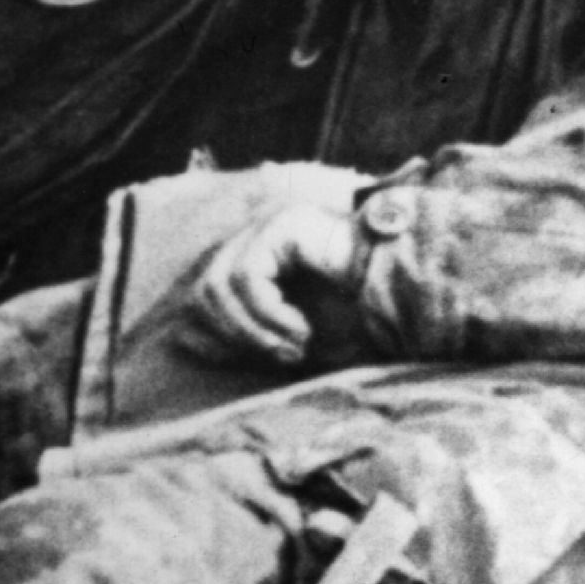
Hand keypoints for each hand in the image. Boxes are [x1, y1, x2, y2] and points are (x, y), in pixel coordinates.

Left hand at [186, 182, 361, 367]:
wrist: (402, 302)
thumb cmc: (352, 321)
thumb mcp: (286, 336)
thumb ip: (241, 333)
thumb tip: (182, 336)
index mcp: (253, 259)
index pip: (200, 291)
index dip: (204, 331)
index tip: (227, 358)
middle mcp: (255, 236)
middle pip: (203, 290)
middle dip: (233, 335)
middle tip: (281, 358)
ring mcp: (267, 225)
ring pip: (220, 285)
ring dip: (255, 330)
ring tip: (294, 348)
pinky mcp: (283, 225)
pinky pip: (249, 277)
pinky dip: (270, 315)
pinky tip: (302, 330)